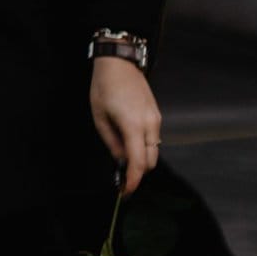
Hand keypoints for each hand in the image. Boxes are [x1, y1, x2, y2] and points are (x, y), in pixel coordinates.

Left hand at [90, 57, 161, 194]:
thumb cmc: (104, 87)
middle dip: (137, 172)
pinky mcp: (157, 115)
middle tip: (120, 176)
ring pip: (153, 151)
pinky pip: (153, 139)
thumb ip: (111, 142)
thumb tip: (120, 160)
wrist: (119, 64)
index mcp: (133, 126)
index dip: (133, 181)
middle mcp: (150, 124)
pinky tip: (128, 142)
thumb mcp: (99, 117)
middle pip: (150, 161)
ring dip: (140, 159)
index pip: (138, 163)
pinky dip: (143, 147)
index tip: (126, 192)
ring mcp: (156, 119)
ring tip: (121, 156)